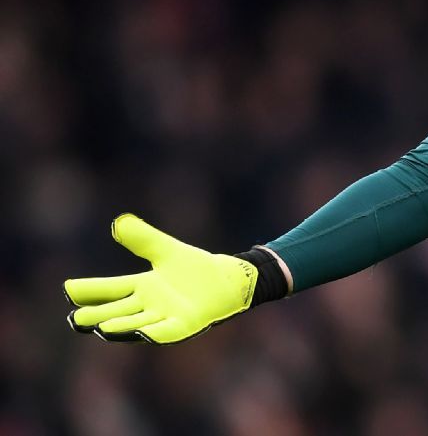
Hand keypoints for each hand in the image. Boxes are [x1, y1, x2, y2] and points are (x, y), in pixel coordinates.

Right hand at [64, 213, 256, 343]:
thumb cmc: (196, 268)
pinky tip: (143, 334)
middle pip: (118, 311)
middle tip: (75, 319)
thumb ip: (144, 239)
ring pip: (137, 323)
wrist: (228, 280)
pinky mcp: (185, 324)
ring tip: (101, 328)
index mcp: (141, 287)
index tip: (69, 289)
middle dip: (97, 315)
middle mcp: (149, 305)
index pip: (111, 289)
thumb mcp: (166, 250)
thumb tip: (119, 223)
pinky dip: (154, 333)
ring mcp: (165, 316)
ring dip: (120, 327)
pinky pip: (166, 331)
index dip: (91, 290)